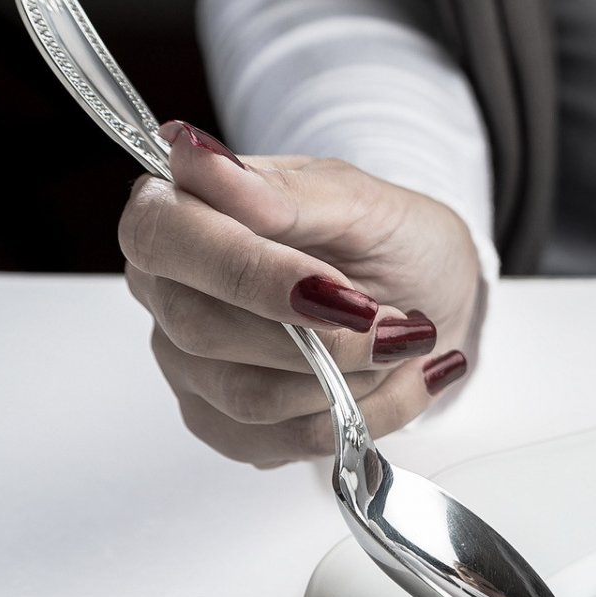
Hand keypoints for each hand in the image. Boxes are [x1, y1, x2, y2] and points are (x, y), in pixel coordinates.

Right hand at [119, 121, 480, 466]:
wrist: (432, 300)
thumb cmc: (390, 238)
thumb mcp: (358, 199)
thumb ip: (278, 191)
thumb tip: (191, 153)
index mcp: (179, 213)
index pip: (163, 238)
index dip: (248, 272)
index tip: (334, 288)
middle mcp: (169, 293)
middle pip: (203, 330)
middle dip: (321, 337)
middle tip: (399, 323)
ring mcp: (193, 367)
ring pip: (248, 398)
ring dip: (350, 377)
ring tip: (404, 343)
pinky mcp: (232, 426)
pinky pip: (287, 443)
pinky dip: (366, 415)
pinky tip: (402, 380)